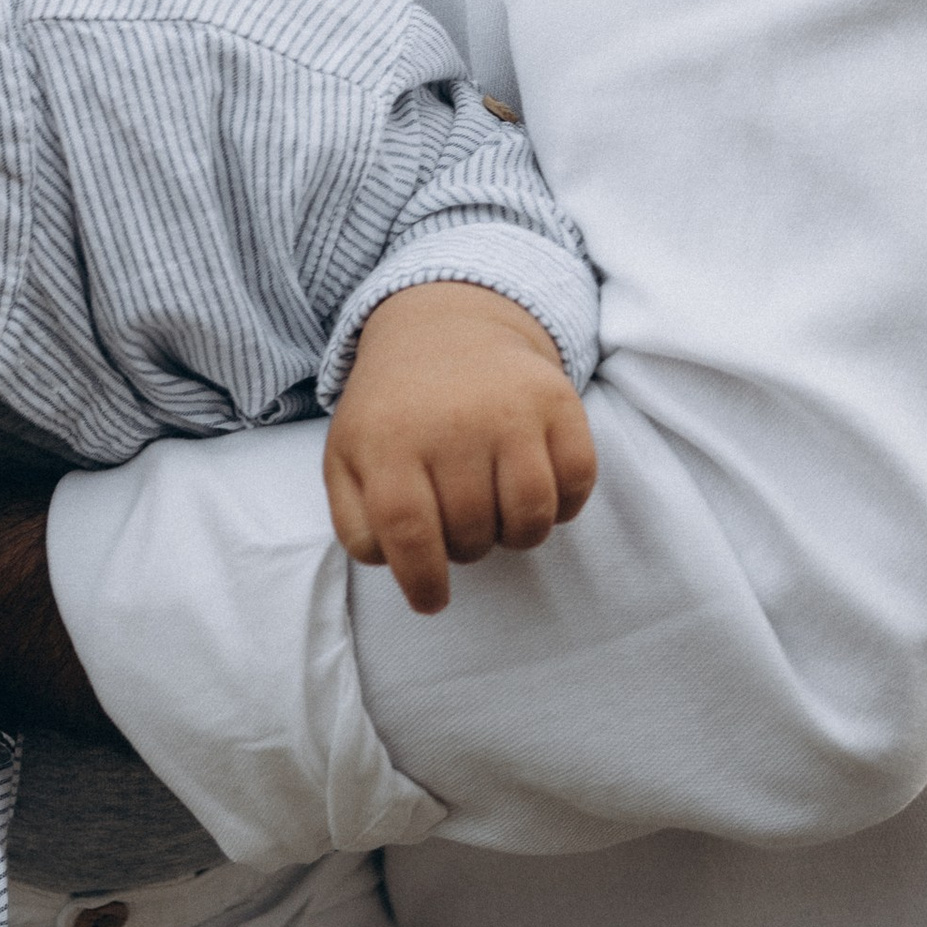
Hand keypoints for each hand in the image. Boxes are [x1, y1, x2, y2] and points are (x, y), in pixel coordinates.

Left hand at [326, 280, 597, 613]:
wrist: (446, 326)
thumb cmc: (394, 412)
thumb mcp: (349, 457)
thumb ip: (356, 521)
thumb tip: (393, 565)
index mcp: (388, 440)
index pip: (409, 533)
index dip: (423, 580)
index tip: (433, 600)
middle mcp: (452, 422)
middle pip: (473, 533)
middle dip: (467, 548)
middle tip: (459, 522)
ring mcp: (510, 409)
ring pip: (530, 518)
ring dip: (517, 534)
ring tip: (496, 510)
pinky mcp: (558, 400)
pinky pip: (578, 483)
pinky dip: (564, 504)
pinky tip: (535, 486)